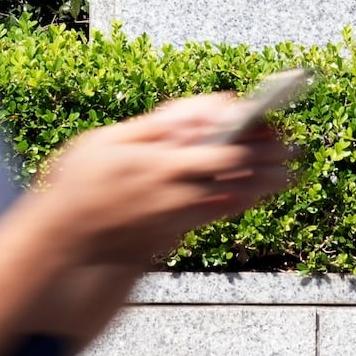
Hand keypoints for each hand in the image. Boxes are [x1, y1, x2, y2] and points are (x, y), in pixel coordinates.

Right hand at [30, 93, 292, 268]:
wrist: (61, 246)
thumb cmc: (78, 186)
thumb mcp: (107, 141)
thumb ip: (158, 125)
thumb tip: (201, 109)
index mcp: (163, 167)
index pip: (227, 152)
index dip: (257, 139)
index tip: (275, 125)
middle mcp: (178, 197)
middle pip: (241, 178)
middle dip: (272, 162)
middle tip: (295, 150)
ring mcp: (179, 219)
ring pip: (235, 199)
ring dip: (265, 184)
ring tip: (288, 173)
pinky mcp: (176, 236)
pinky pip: (218, 216)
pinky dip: (241, 201)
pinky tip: (255, 192)